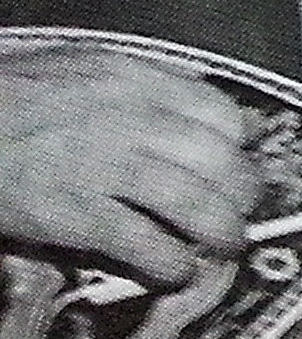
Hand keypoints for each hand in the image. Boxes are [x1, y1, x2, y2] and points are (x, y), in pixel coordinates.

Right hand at [0, 48, 257, 286]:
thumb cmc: (10, 98)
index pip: (221, 114)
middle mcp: (130, 120)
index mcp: (134, 80)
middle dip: (241, 195)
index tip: (235, 164)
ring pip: (196, 202)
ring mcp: (103, 166)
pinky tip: (174, 270)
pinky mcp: (72, 212)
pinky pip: (143, 241)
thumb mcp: (80, 68)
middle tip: (239, 214)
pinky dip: (170, 262)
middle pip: (220, 161)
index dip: (237, 146)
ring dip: (220, 233)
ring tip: (222, 247)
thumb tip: (184, 103)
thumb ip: (135, 86)